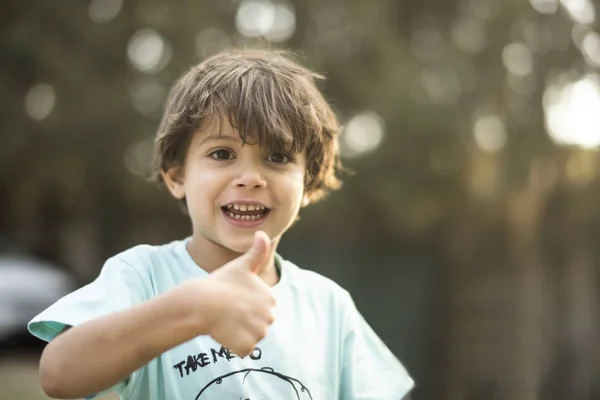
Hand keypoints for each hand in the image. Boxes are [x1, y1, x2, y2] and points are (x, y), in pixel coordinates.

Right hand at [193, 231, 275, 356]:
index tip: (233, 299)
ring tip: (224, 321)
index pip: (260, 307)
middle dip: (243, 321)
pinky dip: (233, 345)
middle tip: (227, 311)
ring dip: (238, 333)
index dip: (245, 305)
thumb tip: (263, 233)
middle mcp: (270, 316)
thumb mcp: (240, 265)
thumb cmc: (219, 283)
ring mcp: (259, 332)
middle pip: (257, 324)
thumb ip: (257, 251)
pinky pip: (243, 349)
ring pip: (250, 337)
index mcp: (271, 297)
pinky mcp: (248, 346)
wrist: (200, 303)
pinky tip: (223, 332)